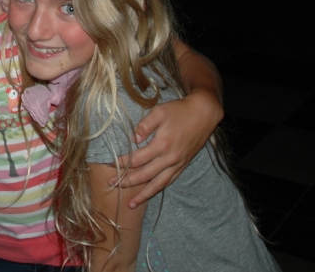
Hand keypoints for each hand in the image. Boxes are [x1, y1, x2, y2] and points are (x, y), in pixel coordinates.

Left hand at [112, 89, 222, 207]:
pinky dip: (158, 189)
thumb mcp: (160, 112)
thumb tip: (133, 139)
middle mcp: (169, 158)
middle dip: (127, 181)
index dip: (122, 163)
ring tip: (131, 204)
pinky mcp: (183, 165)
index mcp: (161, 145)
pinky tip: (150, 193)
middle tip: (112, 185)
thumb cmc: (179, 111)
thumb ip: (145, 125)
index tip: (110, 165)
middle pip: (145, 175)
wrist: (204, 114)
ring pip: (158, 184)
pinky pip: (169, 181)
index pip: (137, 159)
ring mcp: (177, 164)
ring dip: (143, 194)